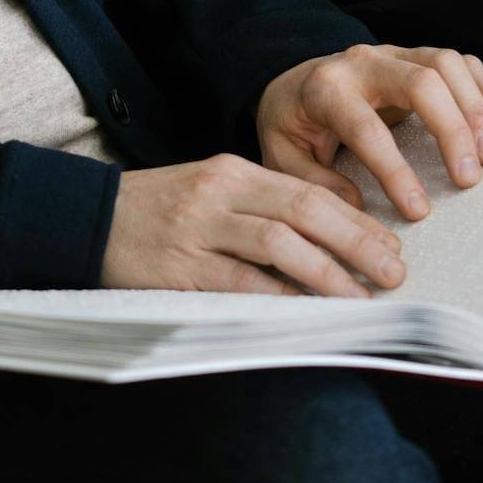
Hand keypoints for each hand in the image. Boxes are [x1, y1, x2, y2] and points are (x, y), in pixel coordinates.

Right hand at [100, 153, 405, 298]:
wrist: (88, 217)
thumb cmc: (160, 209)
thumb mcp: (211, 190)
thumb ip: (261, 207)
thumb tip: (329, 239)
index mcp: (233, 170)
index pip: (309, 190)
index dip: (356, 220)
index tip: (391, 246)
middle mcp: (221, 192)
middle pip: (304, 210)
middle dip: (356, 242)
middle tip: (393, 272)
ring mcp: (200, 228)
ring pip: (279, 244)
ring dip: (328, 273)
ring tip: (361, 298)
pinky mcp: (180, 266)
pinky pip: (240, 282)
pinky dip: (279, 298)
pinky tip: (306, 313)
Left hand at [256, 44, 482, 222]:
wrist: (294, 83)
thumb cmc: (293, 125)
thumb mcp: (281, 155)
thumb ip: (312, 181)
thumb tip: (356, 204)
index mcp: (324, 88)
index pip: (365, 126)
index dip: (394, 170)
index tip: (418, 211)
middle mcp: (362, 62)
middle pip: (420, 80)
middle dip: (451, 129)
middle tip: (469, 179)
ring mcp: (393, 53)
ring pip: (445, 62)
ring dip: (474, 108)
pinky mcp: (417, 56)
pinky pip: (461, 62)